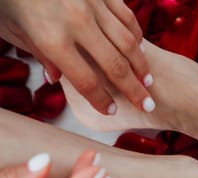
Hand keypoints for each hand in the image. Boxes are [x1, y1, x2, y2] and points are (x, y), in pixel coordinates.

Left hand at [0, 0, 154, 114]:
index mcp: (51, 39)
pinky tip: (139, 49)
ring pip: (128, 42)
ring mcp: (92, 4)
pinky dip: (136, 36)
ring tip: (147, 81)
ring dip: (141, 65)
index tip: (111, 110)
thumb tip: (57, 78)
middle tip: (146, 104)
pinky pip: (126, 17)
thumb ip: (39, 53)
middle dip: (134, 90)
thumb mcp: (13, 28)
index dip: (101, 100)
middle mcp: (77, 23)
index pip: (85, 81)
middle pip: (115, 66)